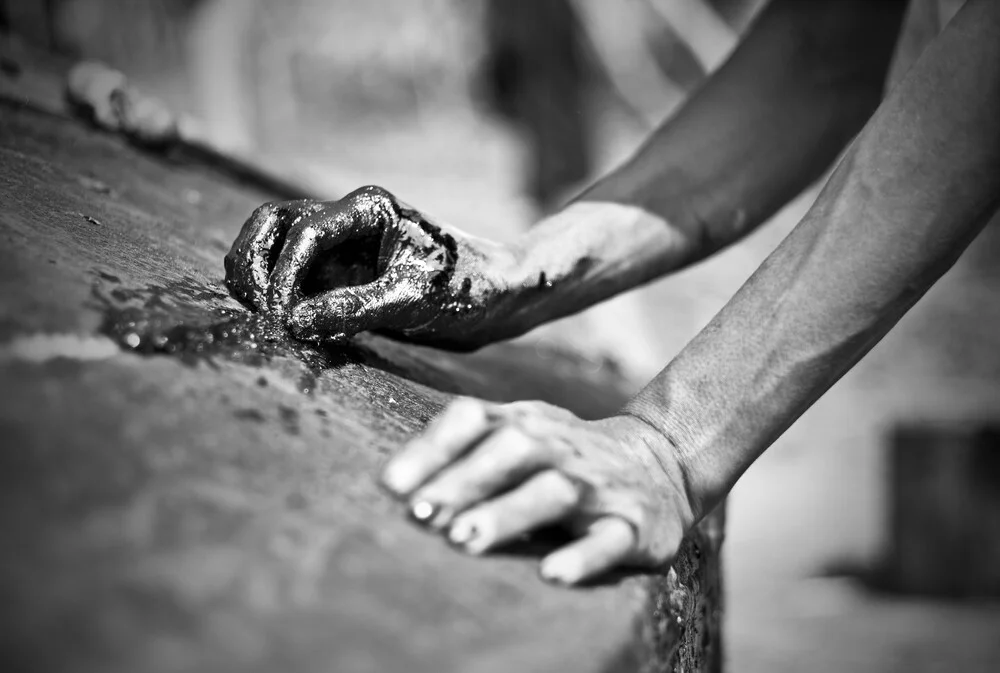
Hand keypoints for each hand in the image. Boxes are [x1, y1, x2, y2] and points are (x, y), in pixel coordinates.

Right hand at [224, 186, 524, 348]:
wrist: (497, 298)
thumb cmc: (467, 288)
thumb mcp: (413, 299)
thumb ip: (354, 307)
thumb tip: (295, 321)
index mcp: (368, 209)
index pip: (304, 229)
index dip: (284, 273)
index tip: (282, 316)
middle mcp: (348, 219)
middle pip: (275, 223)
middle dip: (256, 262)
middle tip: (258, 310)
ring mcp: (343, 245)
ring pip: (277, 244)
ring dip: (259, 274)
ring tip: (260, 314)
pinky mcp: (343, 273)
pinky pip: (294, 275)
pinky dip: (276, 291)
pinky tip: (279, 321)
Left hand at [380, 398, 694, 585]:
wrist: (662, 461)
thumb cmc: (565, 456)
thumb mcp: (520, 434)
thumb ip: (462, 449)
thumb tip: (394, 486)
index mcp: (526, 421)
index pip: (474, 418)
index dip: (432, 448)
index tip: (391, 486)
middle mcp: (561, 447)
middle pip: (513, 449)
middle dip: (465, 480)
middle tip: (421, 516)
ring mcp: (598, 486)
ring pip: (555, 491)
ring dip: (508, 513)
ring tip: (465, 539)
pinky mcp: (633, 525)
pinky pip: (610, 540)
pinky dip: (582, 557)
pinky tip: (551, 575)